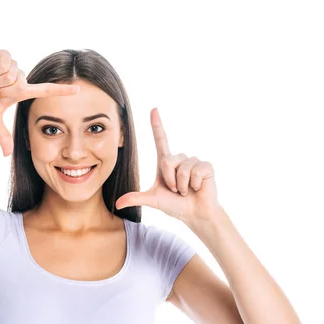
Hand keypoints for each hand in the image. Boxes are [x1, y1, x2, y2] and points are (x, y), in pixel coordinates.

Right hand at [0, 50, 79, 155]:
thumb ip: (2, 135)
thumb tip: (6, 155)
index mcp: (21, 91)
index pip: (46, 90)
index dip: (62, 91)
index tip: (79, 90)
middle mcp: (20, 76)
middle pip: (20, 84)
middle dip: (1, 89)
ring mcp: (13, 64)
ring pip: (12, 74)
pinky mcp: (3, 53)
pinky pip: (6, 63)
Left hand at [115, 108, 222, 230]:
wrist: (195, 214)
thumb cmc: (175, 206)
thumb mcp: (153, 200)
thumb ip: (136, 198)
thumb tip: (117, 204)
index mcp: (166, 162)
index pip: (161, 139)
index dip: (157, 124)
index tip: (153, 109)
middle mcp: (179, 158)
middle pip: (166, 161)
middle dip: (169, 180)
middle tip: (176, 190)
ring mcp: (193, 161)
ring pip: (182, 168)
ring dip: (182, 184)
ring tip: (187, 190)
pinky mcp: (206, 167)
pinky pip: (195, 171)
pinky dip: (194, 184)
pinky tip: (197, 188)